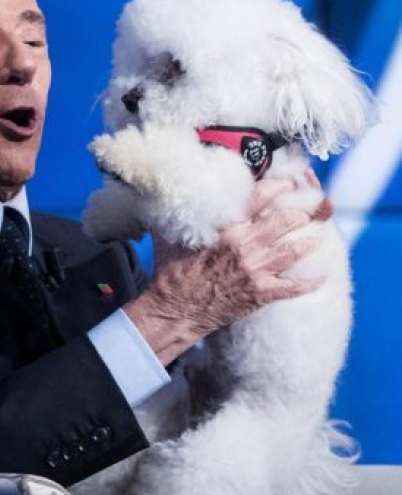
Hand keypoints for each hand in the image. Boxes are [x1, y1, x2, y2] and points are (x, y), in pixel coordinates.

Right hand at [125, 173, 331, 364]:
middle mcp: (246, 246)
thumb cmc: (172, 273)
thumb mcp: (173, 236)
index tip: (289, 183)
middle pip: (287, 220)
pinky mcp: (262, 293)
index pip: (260, 197)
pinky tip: (321, 277)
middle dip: (302, 212)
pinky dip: (311, 282)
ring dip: (310, 241)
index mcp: (227, 229)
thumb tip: (174, 196)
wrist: (175, 310)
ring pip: (296, 250)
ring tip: (317, 236)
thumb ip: (183, 216)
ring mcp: (257, 271)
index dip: (280, 186)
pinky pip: (295, 287)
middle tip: (308, 210)